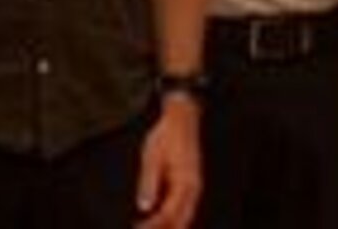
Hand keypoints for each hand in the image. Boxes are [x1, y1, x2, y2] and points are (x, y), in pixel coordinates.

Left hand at [134, 93, 200, 228]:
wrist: (182, 119)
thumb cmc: (165, 136)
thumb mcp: (152, 157)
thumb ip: (149, 183)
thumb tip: (144, 207)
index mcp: (185, 184)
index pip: (169, 214)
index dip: (154, 226)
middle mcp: (193, 190)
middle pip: (180, 221)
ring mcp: (193, 188)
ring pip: (183, 217)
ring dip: (168, 226)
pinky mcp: (189, 185)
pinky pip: (182, 207)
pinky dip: (172, 218)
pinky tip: (158, 220)